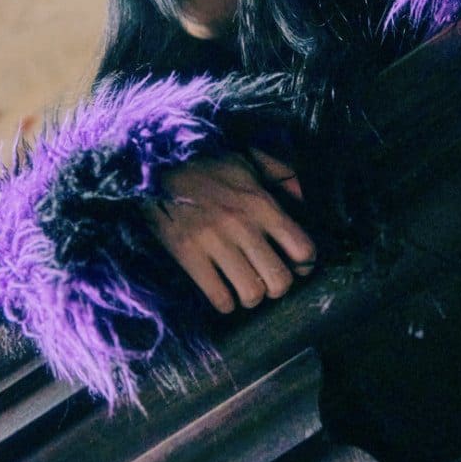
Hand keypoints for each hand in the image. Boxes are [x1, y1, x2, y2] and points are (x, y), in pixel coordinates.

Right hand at [144, 150, 315, 313]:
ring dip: (251, 296)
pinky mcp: (188, 254)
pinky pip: (218, 297)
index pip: (303, 249)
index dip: (304, 263)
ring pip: (252, 294)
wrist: (156, 165)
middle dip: (277, 286)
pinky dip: (225, 302)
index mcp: (262, 203)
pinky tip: (222, 291)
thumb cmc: (206, 164)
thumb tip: (304, 200)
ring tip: (244, 287)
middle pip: (280, 280)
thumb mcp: (249, 159)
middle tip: (267, 279)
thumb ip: (282, 175)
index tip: (294, 263)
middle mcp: (243, 226)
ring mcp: (214, 242)